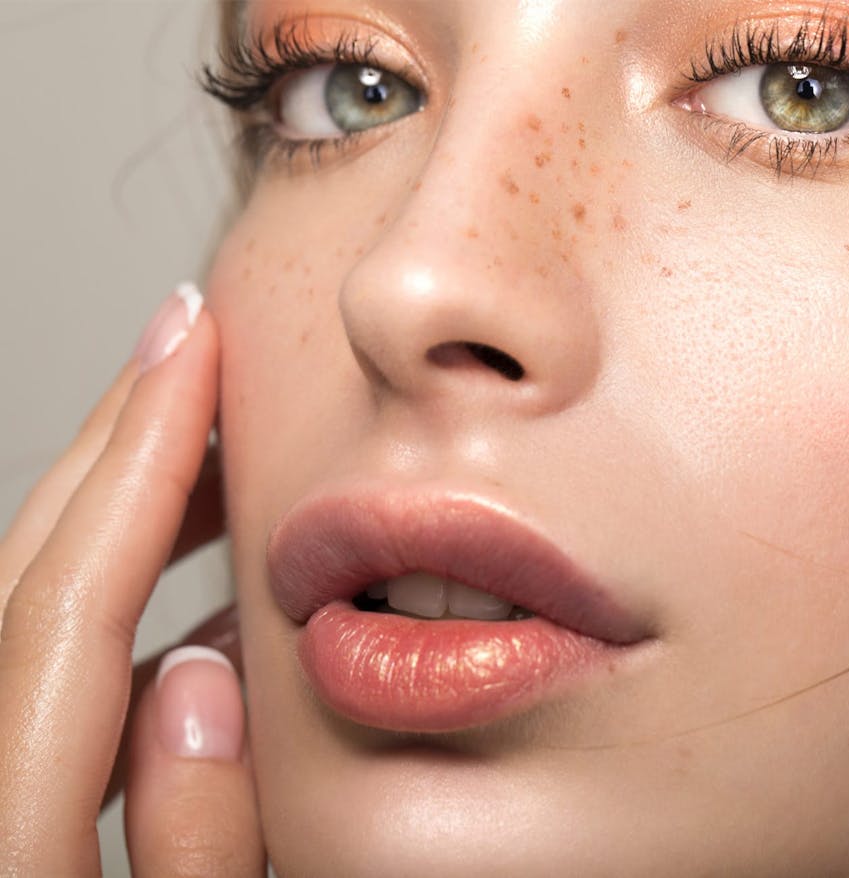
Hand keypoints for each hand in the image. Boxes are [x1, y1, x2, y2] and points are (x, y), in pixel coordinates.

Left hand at [0, 287, 264, 875]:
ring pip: (27, 610)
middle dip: (115, 440)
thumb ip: (202, 838)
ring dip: (126, 515)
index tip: (196, 345)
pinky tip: (204, 607)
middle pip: (23, 578)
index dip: (144, 461)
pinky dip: (118, 609)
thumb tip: (203, 673)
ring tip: (222, 454)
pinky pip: (41, 673)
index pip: (68, 606)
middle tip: (189, 339)